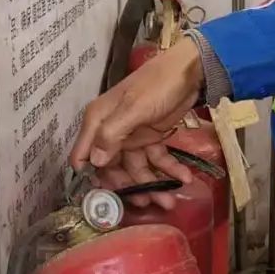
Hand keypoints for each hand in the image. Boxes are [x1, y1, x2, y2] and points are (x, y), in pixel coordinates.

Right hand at [70, 41, 203, 209]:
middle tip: (148, 203)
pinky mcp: (153, 137)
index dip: (92, 178)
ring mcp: (132, 136)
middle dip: (130, 187)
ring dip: (153, 184)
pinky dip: (170, 170)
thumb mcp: (134, 108)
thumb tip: (94, 162)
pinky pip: (157, 159)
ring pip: (137, 168)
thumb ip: (112, 134)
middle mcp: (111, 131)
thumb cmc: (157, 85)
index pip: (84, 156)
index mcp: (98, 121)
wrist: (190, 70)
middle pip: (113, 168)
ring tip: (170, 200)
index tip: (106, 200)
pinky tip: (184, 179)